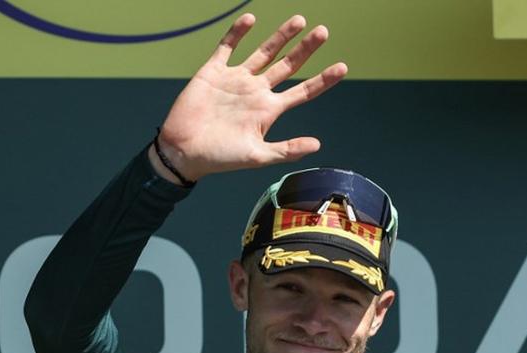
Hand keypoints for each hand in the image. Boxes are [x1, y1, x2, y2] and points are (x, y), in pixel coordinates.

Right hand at [153, 14, 347, 181]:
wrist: (184, 151)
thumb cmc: (220, 158)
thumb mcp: (257, 156)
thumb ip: (287, 150)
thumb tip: (318, 144)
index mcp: (269, 110)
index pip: (303, 91)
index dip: (322, 80)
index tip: (342, 67)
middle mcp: (256, 91)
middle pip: (287, 65)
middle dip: (305, 49)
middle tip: (323, 32)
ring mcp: (236, 79)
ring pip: (264, 52)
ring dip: (281, 36)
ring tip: (299, 20)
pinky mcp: (213, 72)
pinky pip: (228, 47)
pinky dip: (237, 33)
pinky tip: (251, 20)